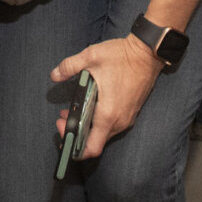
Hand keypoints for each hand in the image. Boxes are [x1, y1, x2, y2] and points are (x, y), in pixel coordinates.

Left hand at [51, 37, 161, 160]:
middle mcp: (119, 122)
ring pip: (103, 134)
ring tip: (73, 109)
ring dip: (86, 127)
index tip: (63, 128)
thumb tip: (54, 75)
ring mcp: (127, 119)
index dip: (73, 146)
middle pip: (94, 142)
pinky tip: (90, 106)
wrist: (147, 53)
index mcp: (107, 114)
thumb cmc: (121, 56)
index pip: (91, 148)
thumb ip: (69, 67)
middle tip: (63, 116)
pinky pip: (112, 126)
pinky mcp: (131, 113)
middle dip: (75, 133)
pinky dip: (98, 122)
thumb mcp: (90, 57)